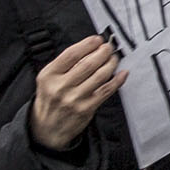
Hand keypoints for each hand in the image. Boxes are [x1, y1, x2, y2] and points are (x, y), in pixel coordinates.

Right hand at [30, 35, 125, 149]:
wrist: (47, 129)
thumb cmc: (50, 100)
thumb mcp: (47, 79)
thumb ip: (63, 65)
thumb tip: (89, 49)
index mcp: (49, 75)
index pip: (71, 54)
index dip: (87, 44)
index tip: (97, 40)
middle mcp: (61, 87)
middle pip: (88, 64)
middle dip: (102, 52)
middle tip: (108, 47)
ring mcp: (74, 99)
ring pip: (99, 76)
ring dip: (110, 63)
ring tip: (114, 58)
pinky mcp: (86, 108)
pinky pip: (106, 91)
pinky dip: (117, 81)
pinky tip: (122, 73)